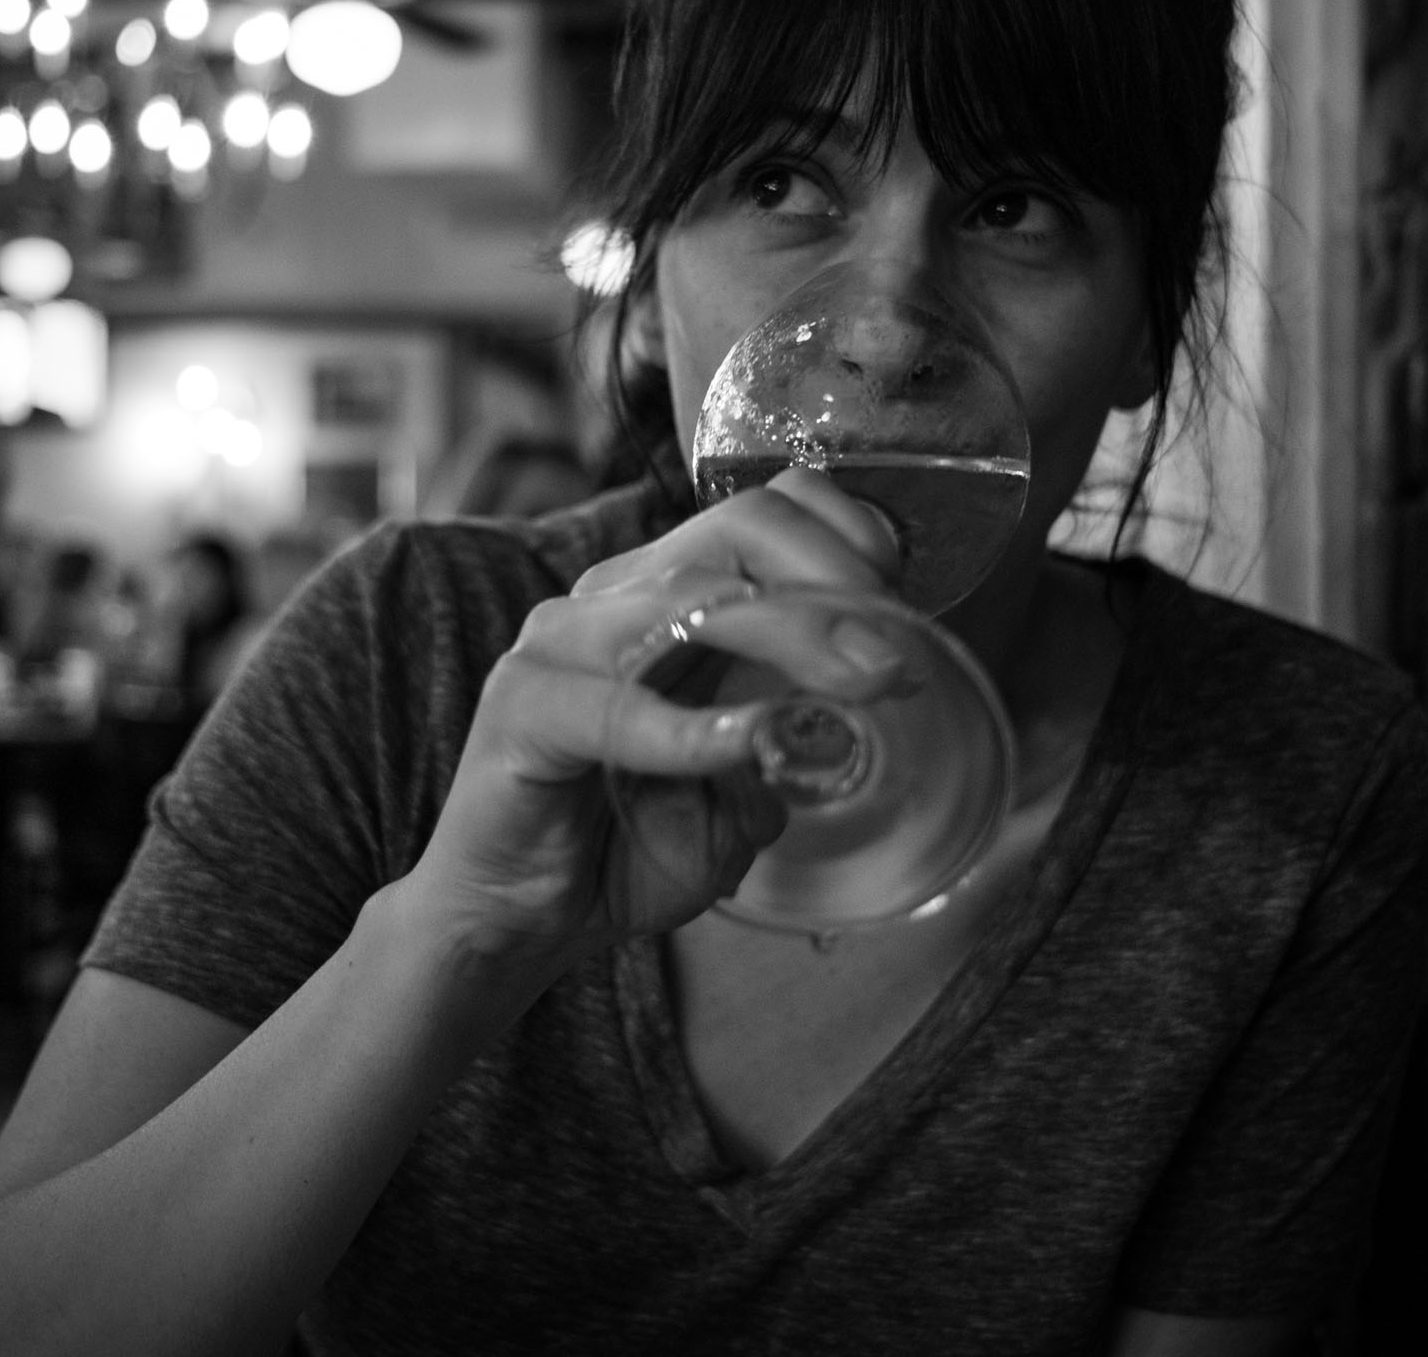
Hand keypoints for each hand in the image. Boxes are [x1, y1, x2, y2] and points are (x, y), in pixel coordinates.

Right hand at [396, 467, 909, 974]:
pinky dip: (695, 728)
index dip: (852, 539)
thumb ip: (793, 740)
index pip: (771, 509)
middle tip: (902, 661)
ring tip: (864, 687)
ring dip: (795, 635)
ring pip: (692, 596)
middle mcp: (615, 595)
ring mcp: (562, 641)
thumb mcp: (740, 785)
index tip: (912, 613)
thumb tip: (862, 715)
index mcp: (669, 594)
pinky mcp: (523, 706)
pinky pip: (618, 706)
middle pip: (742, 528)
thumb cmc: (625, 844)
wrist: (515, 919)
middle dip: (840, 581)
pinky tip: (750, 742)